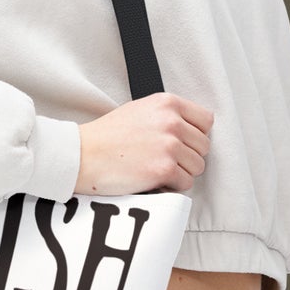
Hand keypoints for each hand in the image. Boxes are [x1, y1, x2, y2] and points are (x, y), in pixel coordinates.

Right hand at [75, 92, 212, 196]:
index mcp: (167, 103)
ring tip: (156, 169)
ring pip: (198, 166)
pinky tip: (152, 179)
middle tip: (164, 159)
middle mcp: (172, 121)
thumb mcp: (140, 110)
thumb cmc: (107, 136)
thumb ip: (167, 115)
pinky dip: (171, 186)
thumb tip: (192, 131)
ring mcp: (169, 145)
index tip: (182, 143)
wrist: (83, 154)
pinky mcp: (164, 169)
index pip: (206, 120)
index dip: (195, 135)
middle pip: (203, 146)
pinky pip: (186, 183)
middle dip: (187, 156)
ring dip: (181, 172)